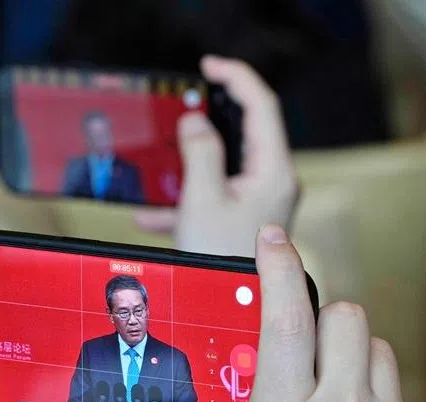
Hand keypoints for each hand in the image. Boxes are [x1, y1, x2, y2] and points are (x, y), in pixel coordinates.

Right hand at [135, 57, 298, 256]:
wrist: (228, 312)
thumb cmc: (220, 260)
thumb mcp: (201, 200)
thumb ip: (200, 152)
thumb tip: (196, 123)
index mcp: (272, 172)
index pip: (261, 106)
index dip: (236, 77)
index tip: (208, 66)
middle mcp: (274, 185)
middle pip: (247, 133)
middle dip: (214, 118)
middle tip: (189, 101)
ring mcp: (263, 204)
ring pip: (226, 167)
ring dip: (193, 163)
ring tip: (167, 161)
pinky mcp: (247, 222)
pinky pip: (216, 198)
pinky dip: (188, 201)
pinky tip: (151, 219)